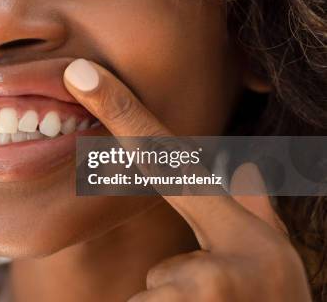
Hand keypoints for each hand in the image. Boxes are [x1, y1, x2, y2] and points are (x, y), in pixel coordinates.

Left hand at [63, 59, 311, 301]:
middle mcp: (232, 260)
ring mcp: (208, 294)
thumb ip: (257, 212)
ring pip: (151, 301)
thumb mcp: (275, 264)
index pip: (169, 159)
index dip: (122, 112)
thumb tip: (246, 165)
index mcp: (245, 235)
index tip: (78, 74)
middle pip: (161, 271)